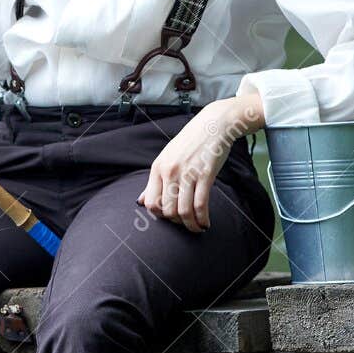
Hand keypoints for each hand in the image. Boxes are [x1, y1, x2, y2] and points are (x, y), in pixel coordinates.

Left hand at [137, 100, 249, 233]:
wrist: (213, 125)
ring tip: (197, 228)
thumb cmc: (190, 143)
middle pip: (167, 210)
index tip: (170, 218)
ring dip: (191, 225)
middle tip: (186, 223)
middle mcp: (170, 171)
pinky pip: (201, 205)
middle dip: (177, 223)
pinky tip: (206, 223)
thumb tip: (140, 201)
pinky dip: (203, 219)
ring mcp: (187, 173)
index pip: (150, 203)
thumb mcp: (167, 158)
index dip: (160, 216)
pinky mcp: (205, 175)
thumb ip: (155, 181)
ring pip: (184, 211)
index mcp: (158, 168)